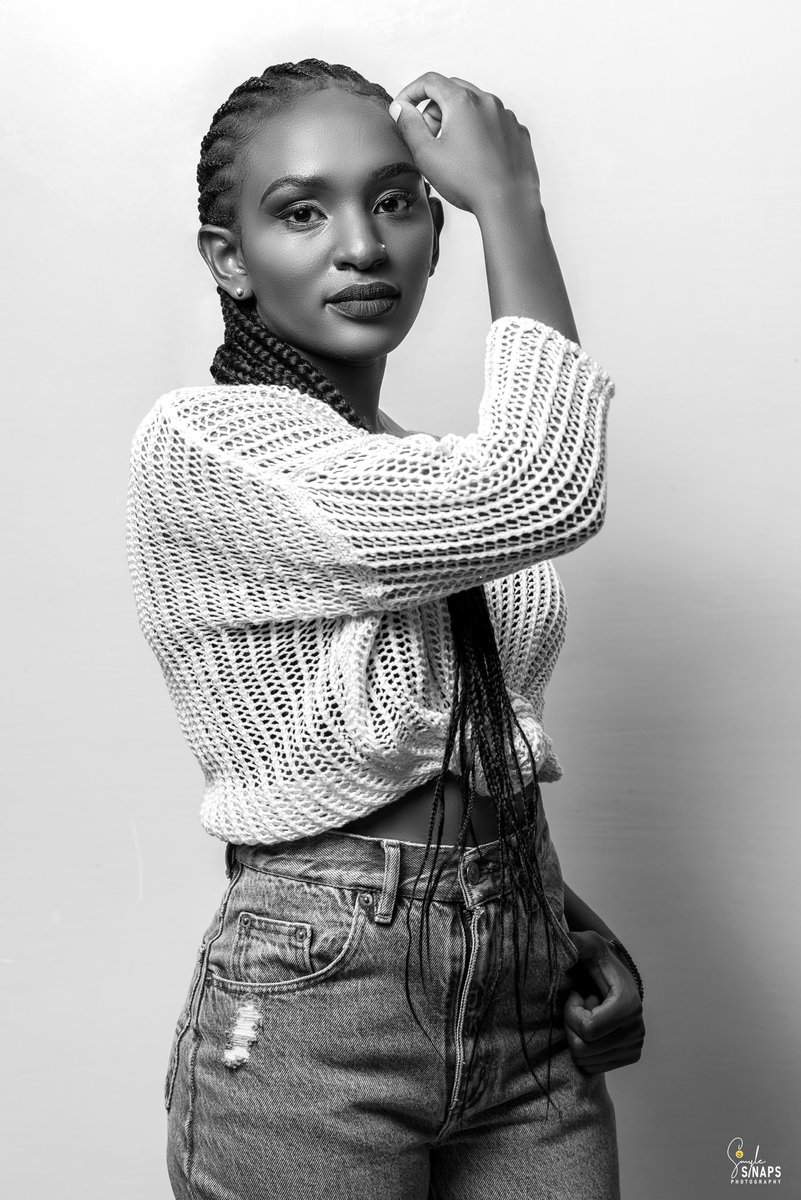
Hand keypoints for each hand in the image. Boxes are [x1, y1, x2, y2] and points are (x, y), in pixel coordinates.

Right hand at [390, 72, 540, 217]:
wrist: (508, 204)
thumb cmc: (470, 183)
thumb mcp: (426, 155)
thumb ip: (409, 126)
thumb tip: (401, 108)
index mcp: (462, 101)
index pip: (430, 81)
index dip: (411, 92)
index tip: (404, 108)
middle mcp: (487, 101)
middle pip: (452, 91)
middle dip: (434, 109)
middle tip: (428, 137)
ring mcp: (506, 115)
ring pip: (474, 106)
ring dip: (458, 120)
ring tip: (454, 152)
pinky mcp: (518, 132)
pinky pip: (493, 122)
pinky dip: (480, 131)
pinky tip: (476, 157)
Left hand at [562, 931, 644, 1073]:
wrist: (616, 977)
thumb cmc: (597, 960)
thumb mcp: (586, 945)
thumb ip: (575, 942)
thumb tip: (564, 940)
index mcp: (629, 1005)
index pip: (588, 1029)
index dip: (571, 1013)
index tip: (577, 994)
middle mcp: (637, 1030)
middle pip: (584, 1049)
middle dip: (571, 1026)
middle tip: (580, 1006)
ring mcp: (634, 1046)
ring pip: (586, 1060)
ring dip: (578, 1036)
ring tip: (587, 1014)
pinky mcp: (629, 1056)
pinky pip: (592, 1067)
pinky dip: (584, 1049)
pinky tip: (591, 1028)